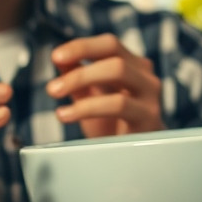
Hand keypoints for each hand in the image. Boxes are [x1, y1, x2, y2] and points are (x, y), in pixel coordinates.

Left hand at [48, 34, 163, 137]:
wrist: (132, 157)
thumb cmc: (111, 125)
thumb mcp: (89, 96)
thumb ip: (75, 75)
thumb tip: (58, 57)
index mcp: (131, 64)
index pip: (109, 44)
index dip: (82, 46)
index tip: (56, 56)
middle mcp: (144, 74)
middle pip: (114, 56)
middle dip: (78, 69)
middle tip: (52, 87)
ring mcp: (150, 94)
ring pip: (118, 71)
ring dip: (80, 81)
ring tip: (56, 96)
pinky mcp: (149, 115)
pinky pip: (118, 104)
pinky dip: (87, 107)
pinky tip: (67, 114)